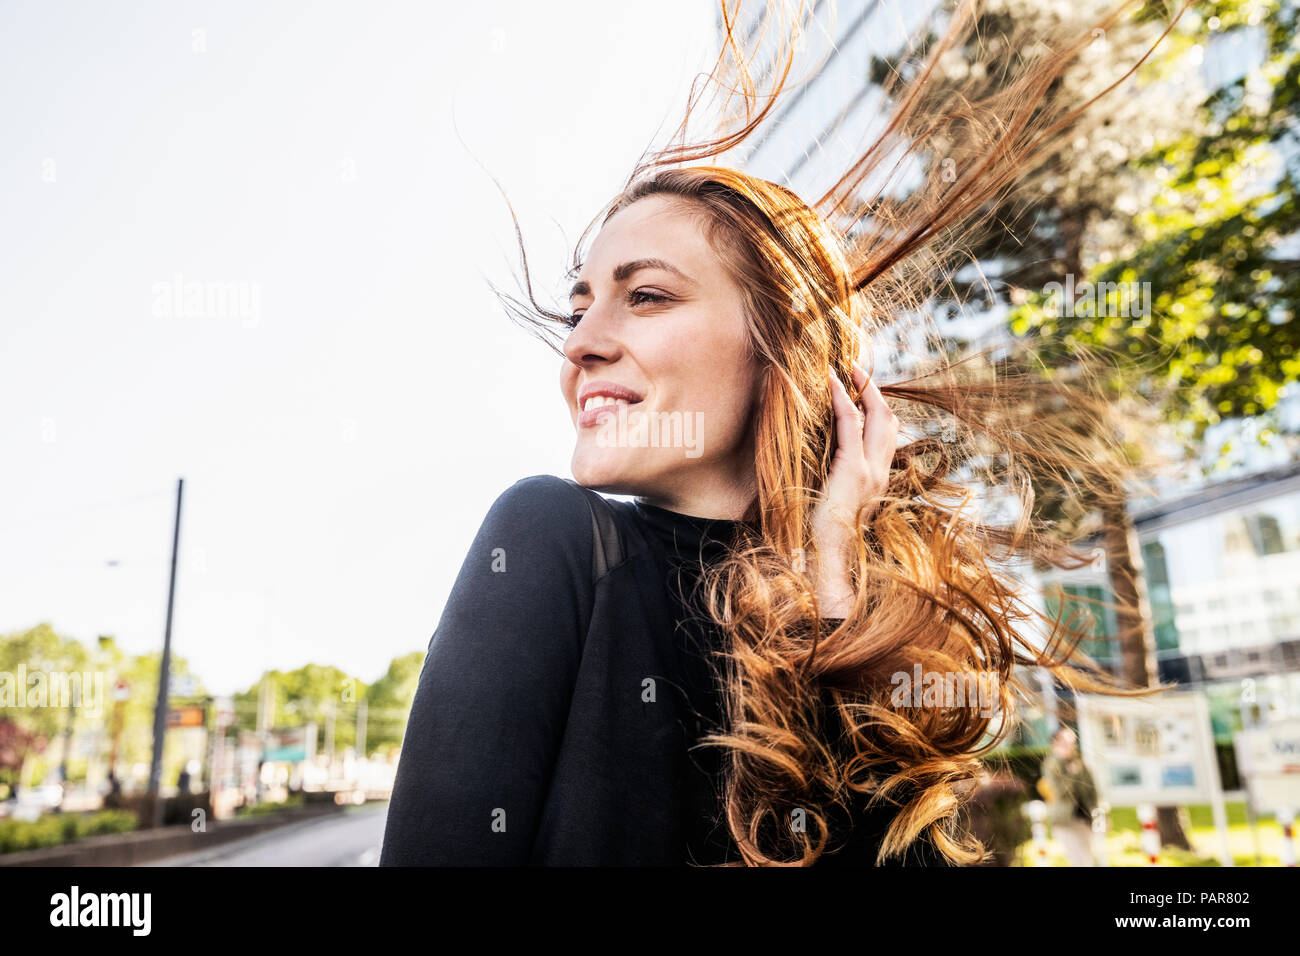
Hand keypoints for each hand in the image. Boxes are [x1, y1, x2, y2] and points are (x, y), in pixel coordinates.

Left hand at [808, 362, 898, 617]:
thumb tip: (820, 461)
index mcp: (877, 478)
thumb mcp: (833, 500)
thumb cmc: (821, 533)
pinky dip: (842, 399)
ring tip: (846, 369)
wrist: (825, 556)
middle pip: (889, 420)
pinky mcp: (853, 469)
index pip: (886, 434)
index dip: (877, 408)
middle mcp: (881, 471)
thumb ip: (834, 479)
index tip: (861, 388)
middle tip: (856, 368)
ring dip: (862, 388)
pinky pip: (851, 424)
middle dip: (874, 390)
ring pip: (877, 416)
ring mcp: (871, 470)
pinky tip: (832, 385)